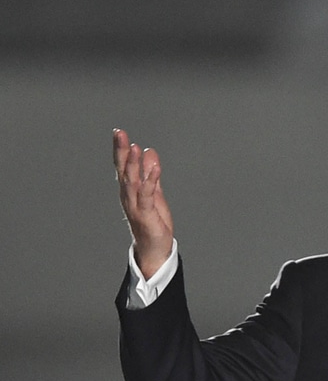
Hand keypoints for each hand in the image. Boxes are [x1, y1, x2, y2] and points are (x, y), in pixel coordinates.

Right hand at [114, 128, 173, 278]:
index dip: (120, 149)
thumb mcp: (153, 192)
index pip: (123, 166)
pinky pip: (147, 195)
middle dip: (121, 151)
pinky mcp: (145, 214)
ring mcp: (135, 205)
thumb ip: (150, 173)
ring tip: (133, 147)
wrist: (154, 248)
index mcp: (129, 190)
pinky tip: (154, 168)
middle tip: (119, 133)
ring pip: (132, 181)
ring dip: (133, 164)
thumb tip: (148, 151)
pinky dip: (150, 181)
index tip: (119, 132)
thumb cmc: (152, 221)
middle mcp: (128, 196)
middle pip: (123, 170)